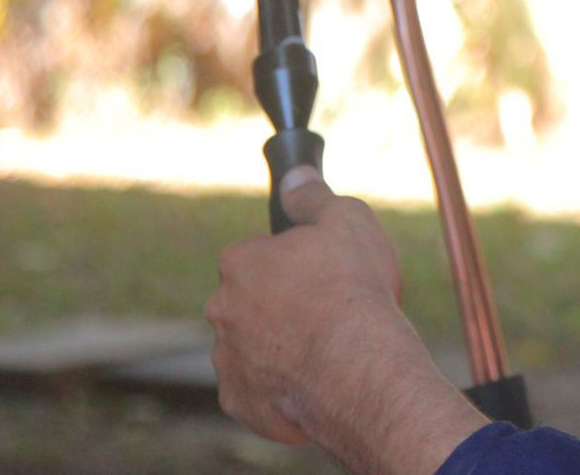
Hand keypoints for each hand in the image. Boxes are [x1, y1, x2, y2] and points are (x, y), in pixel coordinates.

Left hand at [206, 169, 486, 469]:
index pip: (255, 254)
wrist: (357, 368)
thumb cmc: (352, 289)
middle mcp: (221, 310)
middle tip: (325, 310)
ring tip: (326, 349)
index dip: (290, 261)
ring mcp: (227, 360)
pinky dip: (280, 387)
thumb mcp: (346, 219)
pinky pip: (257, 390)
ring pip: (250, 346)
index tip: (320, 272)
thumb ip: (312, 196)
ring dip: (278, 346)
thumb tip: (294, 177)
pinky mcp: (240, 402)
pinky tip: (315, 380)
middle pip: (248, 302)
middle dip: (278, 305)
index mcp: (239, 263)